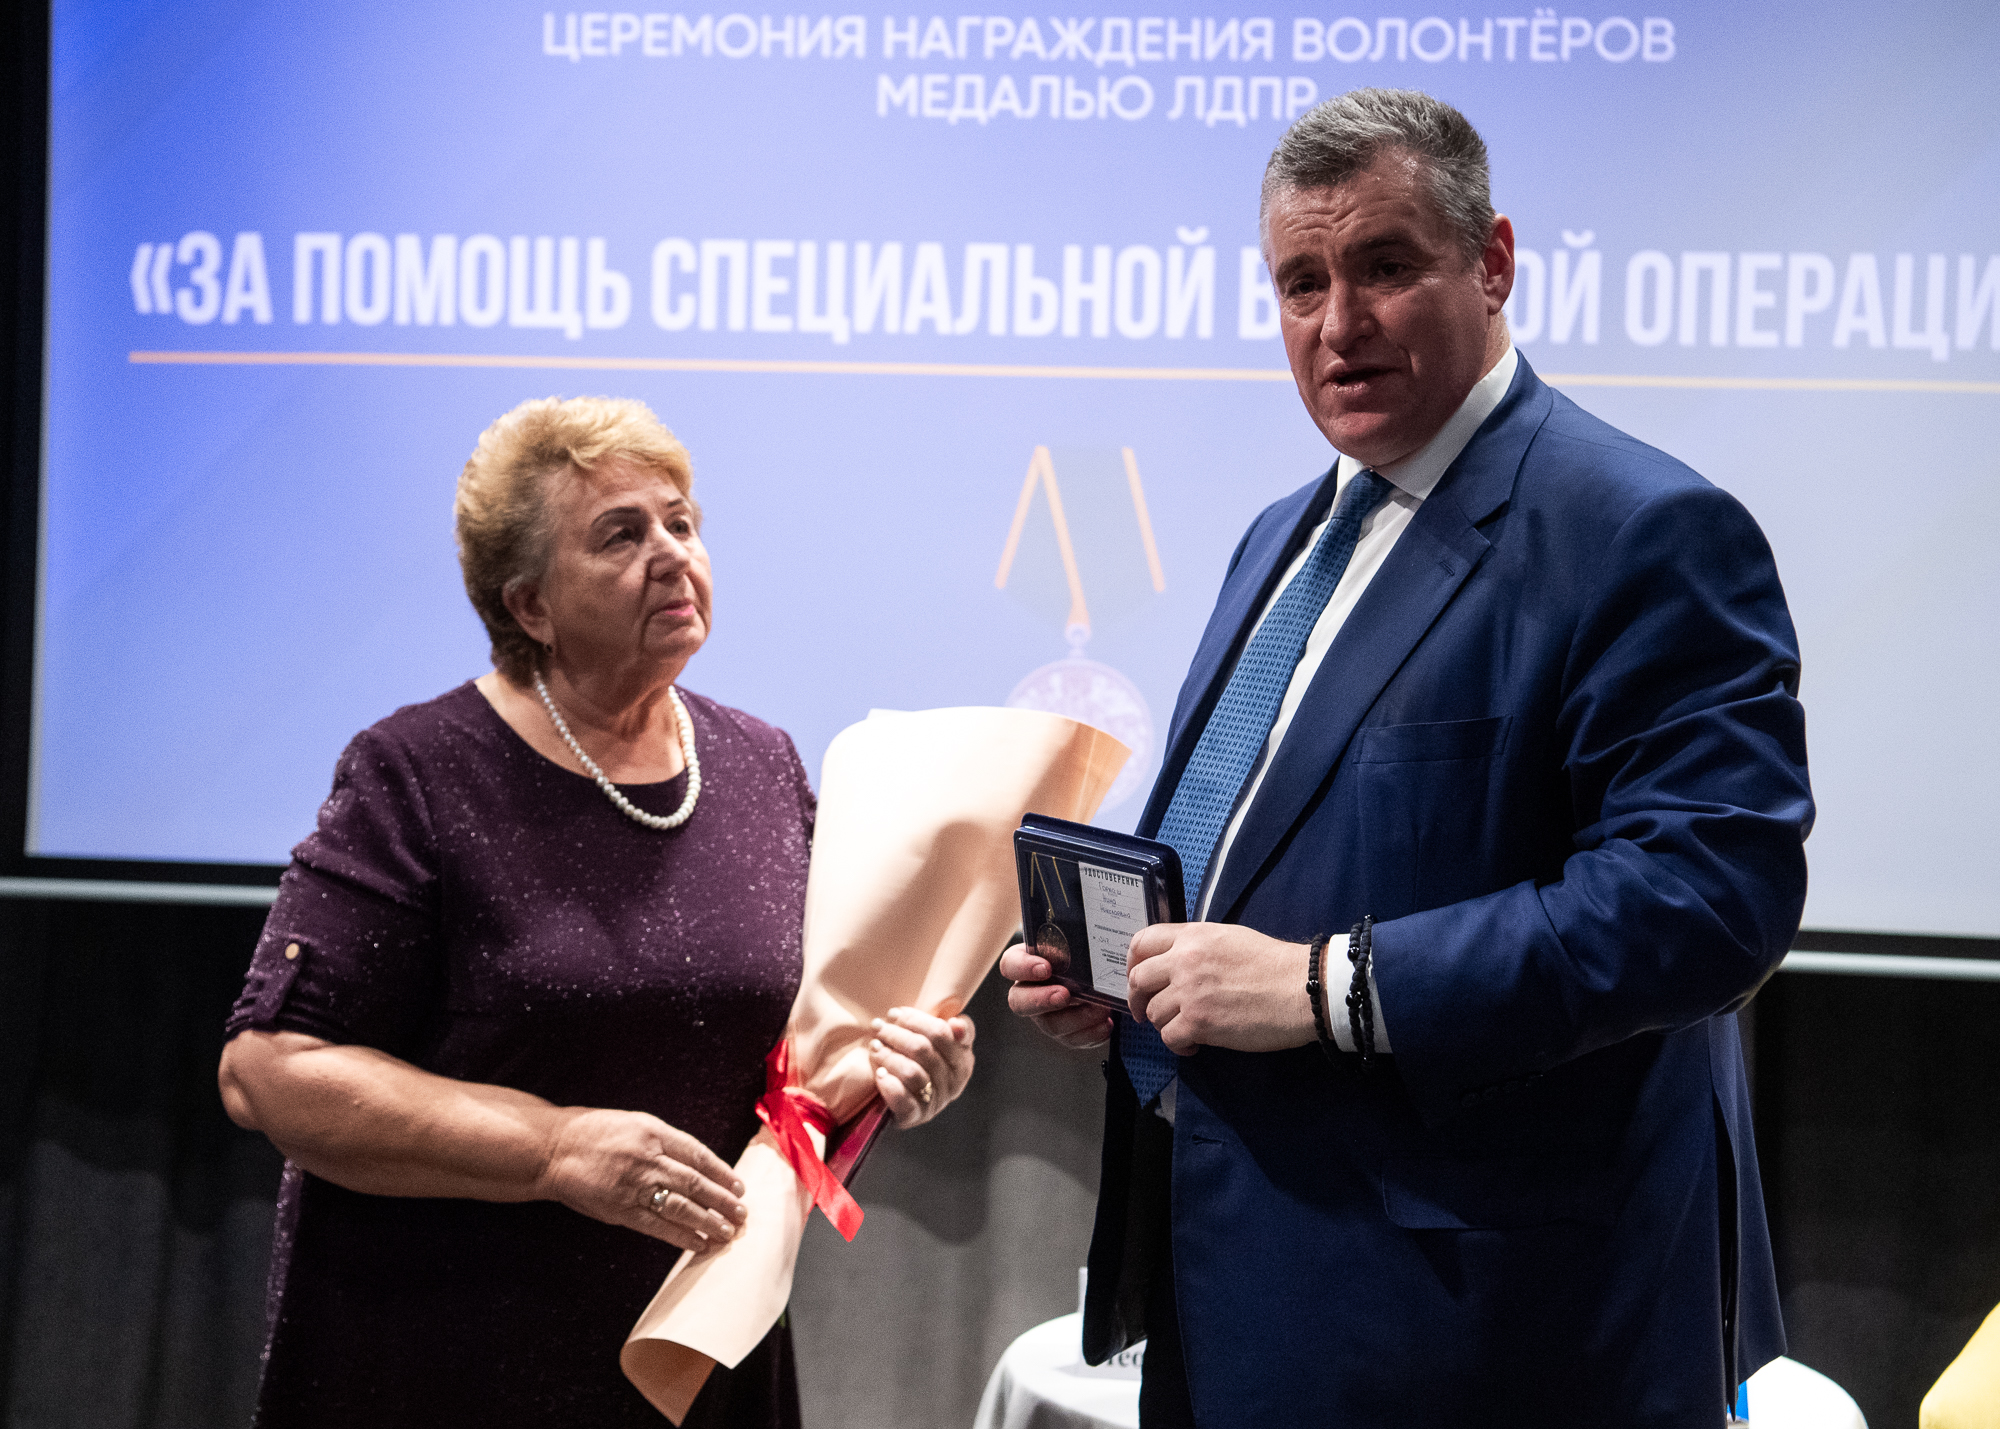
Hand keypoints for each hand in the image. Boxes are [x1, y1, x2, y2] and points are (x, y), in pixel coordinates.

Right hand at [537, 1108, 747, 1254]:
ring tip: (728, 1232)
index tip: (739, 1185)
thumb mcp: (634, 1123)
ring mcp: (635, 1186)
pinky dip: (681, 1236)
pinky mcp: (621, 1210)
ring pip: (682, 1207)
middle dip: (722, 1200)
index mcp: (654, 1133)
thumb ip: (664, 1142)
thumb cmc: (594, 1133)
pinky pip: (657, 1226)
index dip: (722, 1172)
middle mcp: (648, 1159)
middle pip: (696, 1182)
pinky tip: (699, 1243)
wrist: (553, 1150)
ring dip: (708, 1221)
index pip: (698, 1154)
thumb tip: (696, 1164)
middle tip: (742, 1213)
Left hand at [869, 1007, 975, 1127]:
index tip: (895, 1013)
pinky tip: (880, 1074)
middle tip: (878, 1026)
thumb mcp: (941, 1045)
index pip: (942, 1033)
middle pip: (923, 1050)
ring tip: (875, 1046)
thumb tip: (956, 1022)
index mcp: (963, 1060)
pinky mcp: (915, 1117)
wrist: (907, 1102)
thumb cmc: (923, 1063)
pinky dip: (890, 1086)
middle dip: (896, 1034)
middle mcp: (953, 1083)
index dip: (916, 1020)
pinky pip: (904, 1101)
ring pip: (912, 1073)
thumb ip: (951, 1029)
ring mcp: (935, 1101)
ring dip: (889, 1056)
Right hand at [1000, 941, 1115, 1049]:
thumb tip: (1084, 916)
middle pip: (1019, 1002)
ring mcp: (1046, 1015)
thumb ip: (1074, 932)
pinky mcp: (1066, 1033)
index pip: (1010, 964)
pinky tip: (1106, 1023)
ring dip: (1075, 1018)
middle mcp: (1030, 990)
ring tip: (1100, 1008)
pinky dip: (1090, 1033)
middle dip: (1041, 1000)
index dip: (1023, 968)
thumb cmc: (1087, 950)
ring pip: (1049, 1024)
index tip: (1046, 967)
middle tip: (1064, 994)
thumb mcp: (1079, 938)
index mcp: (1027, 962)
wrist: (1108, 974)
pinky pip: (1072, 1039)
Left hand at [1127, 922, 1315, 1054]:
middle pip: (1138, 980)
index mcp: (1192, 936)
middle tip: (1147, 1011)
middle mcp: (1184, 960)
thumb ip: (1197, 947)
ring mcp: (1189, 992)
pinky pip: (1169, 1037)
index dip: (1131, 962)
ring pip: (1153, 1012)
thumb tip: (1175, 963)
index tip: (1137, 978)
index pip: (1141, 942)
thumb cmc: (1274, 964)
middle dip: (1138, 999)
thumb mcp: (1230, 938)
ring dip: (1165, 1023)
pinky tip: (1194, 1044)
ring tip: (1188, 1028)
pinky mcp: (1199, 1022)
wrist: (1301, 988)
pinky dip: (1179, 1044)